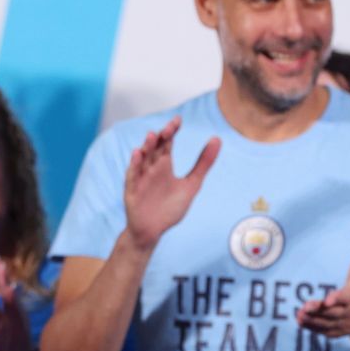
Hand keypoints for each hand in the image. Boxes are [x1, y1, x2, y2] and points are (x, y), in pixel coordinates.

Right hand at [123, 118, 219, 249]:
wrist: (153, 231)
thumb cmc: (170, 208)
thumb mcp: (191, 184)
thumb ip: (204, 163)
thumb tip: (217, 139)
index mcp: (164, 166)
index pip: (167, 144)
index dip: (171, 131)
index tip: (178, 120)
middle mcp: (151, 169)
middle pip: (154, 148)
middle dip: (160, 137)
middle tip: (169, 128)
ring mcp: (140, 179)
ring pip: (142, 159)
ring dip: (146, 148)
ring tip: (152, 136)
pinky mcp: (132, 191)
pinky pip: (132, 176)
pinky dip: (134, 166)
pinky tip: (137, 154)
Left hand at [297, 213, 349, 339]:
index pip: (349, 296)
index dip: (340, 298)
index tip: (330, 299)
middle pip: (335, 312)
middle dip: (321, 311)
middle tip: (305, 307)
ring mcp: (345, 323)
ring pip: (328, 324)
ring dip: (313, 320)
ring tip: (299, 315)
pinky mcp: (338, 331)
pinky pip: (325, 332)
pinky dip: (313, 329)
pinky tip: (301, 321)